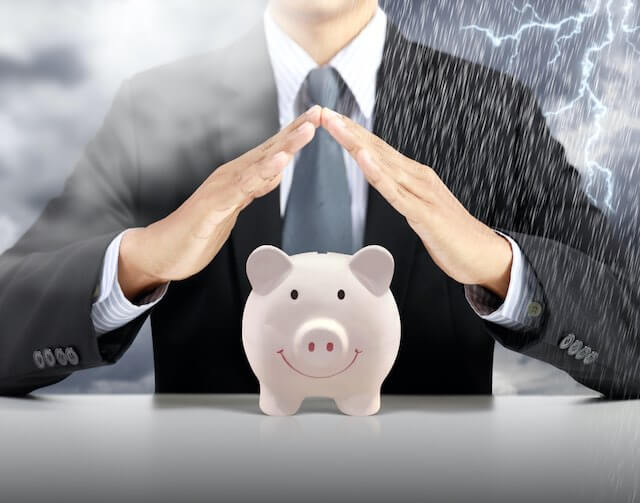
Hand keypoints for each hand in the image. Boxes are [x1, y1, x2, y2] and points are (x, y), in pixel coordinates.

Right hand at [118, 106, 321, 299]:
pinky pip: (243, 188)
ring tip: (306, 130)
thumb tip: (273, 174)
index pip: (271, 152)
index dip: (294, 134)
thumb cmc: (196, 231)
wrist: (161, 250)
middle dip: (295, 130)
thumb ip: (252, 189)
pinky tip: (279, 162)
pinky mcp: (214, 206)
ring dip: (285, 145)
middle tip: (318, 112)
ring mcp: (222, 189)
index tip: (317, 117)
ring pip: (260, 164)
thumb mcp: (232, 208)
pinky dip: (262, 173)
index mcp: (238, 178)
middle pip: (269, 150)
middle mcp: (230, 176)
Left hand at [321, 108, 512, 298]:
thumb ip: (403, 194)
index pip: (379, 150)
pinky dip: (378, 174)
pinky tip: (363, 159)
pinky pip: (396, 192)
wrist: (484, 254)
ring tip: (336, 125)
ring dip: (357, 143)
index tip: (331, 119)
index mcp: (415, 177)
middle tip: (323, 112)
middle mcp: (418, 178)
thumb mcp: (420, 209)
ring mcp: (422, 193)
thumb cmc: (452, 233)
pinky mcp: (425, 213)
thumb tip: (386, 184)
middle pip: (377, 149)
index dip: (354, 134)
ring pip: (382, 164)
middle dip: (349, 130)